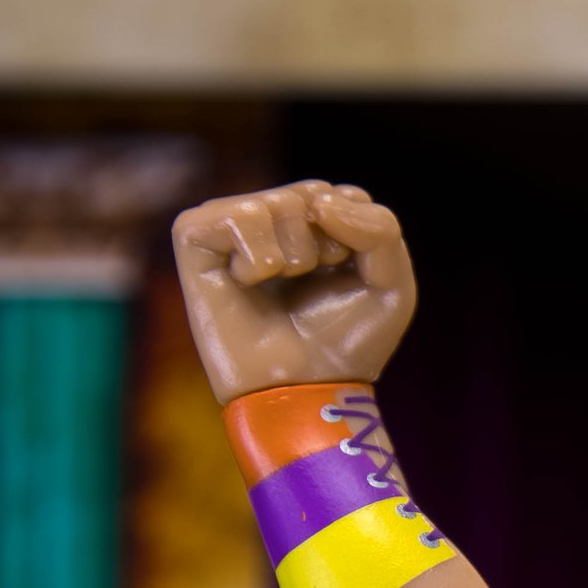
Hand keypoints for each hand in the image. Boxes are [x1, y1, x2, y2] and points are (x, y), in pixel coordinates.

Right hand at [171, 181, 416, 406]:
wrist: (302, 393)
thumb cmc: (343, 346)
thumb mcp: (393, 288)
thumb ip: (382, 228)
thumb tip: (319, 203)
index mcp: (312, 221)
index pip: (345, 196)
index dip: (356, 244)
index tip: (344, 282)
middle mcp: (269, 216)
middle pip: (314, 194)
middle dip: (327, 248)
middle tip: (311, 287)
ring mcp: (230, 225)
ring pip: (278, 203)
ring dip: (294, 257)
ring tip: (278, 289)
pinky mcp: (194, 237)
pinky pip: (236, 216)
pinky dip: (257, 258)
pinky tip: (248, 284)